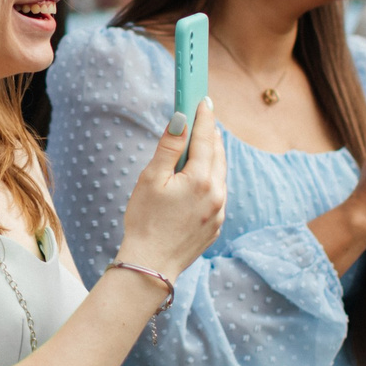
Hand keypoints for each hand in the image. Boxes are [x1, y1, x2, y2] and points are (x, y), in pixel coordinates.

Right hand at [114, 99, 227, 278]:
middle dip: (211, 133)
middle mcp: (217, 194)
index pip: (206, 138)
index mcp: (201, 179)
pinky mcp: (216, 224)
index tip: (202, 99)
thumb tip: (182, 119)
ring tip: (204, 141)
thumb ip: (169, 147)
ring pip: (220, 173)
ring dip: (213, 155)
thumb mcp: (152, 179)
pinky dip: (211, 178)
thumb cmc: (145, 221)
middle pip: (218, 154)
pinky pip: (218, 192)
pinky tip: (200, 176)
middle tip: (204, 115)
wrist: (151, 266)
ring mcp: (219, 211)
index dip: (204, 116)